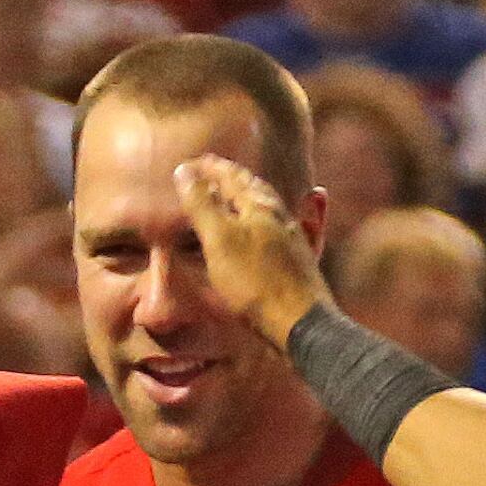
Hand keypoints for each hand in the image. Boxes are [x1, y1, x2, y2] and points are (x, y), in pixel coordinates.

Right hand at [173, 154, 331, 350]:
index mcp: (260, 206)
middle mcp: (280, 216)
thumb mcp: (220, 240)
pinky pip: (279, 229)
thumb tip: (185, 171)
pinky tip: (270, 226)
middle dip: (232, 178)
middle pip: (254, 188)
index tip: (193, 162)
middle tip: (214, 171)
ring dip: (250, 197)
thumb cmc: (255, 282)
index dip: (211, 168)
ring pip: (268, 208)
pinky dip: (267, 220)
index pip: (232, 177)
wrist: (300, 323)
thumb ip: (202, 205)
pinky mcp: (298, 262)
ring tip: (237, 194)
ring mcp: (293, 239)